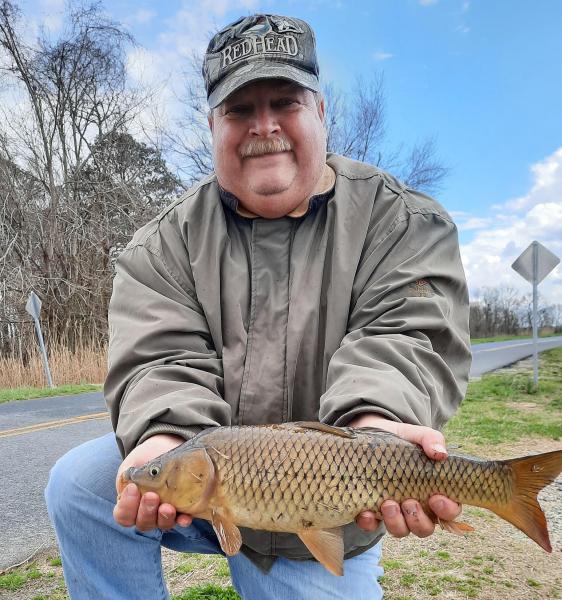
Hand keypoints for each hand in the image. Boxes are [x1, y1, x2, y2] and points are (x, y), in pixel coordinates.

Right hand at [113, 434, 192, 531]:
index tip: (132, 488)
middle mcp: (146, 514)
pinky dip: (182, 520)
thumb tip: (134, 484)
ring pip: (161, 525)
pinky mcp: (181, 509)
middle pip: (143, 523)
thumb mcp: (132, 465)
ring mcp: (163, 514)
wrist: (162, 448)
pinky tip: (185, 518)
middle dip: (146, 511)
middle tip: (152, 496)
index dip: (126, 506)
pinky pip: (181, 520)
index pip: (124, 516)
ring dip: (164, 518)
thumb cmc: (143, 459)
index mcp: (130, 505)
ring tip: (167, 507)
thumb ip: (129, 476)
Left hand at [349, 414, 461, 537]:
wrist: (367, 435)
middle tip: (409, 502)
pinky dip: (369, 522)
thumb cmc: (398, 440)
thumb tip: (440, 453)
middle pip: (425, 528)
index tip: (436, 498)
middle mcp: (415, 507)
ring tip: (388, 503)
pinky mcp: (370, 511)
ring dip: (396, 522)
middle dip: (418, 520)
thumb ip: (430, 439)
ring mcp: (392, 512)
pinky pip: (371, 526)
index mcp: (432, 491)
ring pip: (400, 530)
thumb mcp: (414, 435)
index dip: (447, 510)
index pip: (449, 511)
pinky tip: (366, 512)